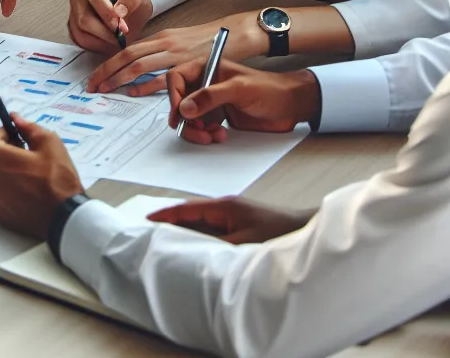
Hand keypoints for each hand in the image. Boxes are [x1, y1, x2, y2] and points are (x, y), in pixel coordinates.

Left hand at [0, 114, 82, 237]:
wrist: (63, 218)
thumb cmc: (56, 179)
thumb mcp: (49, 143)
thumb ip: (28, 127)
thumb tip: (16, 118)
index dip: (10, 134)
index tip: (23, 140)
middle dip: (8, 153)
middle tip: (30, 159)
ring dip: (7, 171)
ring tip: (30, 177)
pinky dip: (8, 190)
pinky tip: (27, 193)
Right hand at [67, 0, 150, 52]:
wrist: (129, 12)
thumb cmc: (132, 2)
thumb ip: (131, 0)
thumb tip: (119, 10)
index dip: (107, 14)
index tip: (122, 27)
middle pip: (85, 19)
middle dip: (105, 33)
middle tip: (121, 38)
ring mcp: (73, 13)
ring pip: (81, 33)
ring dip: (101, 42)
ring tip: (117, 41)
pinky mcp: (73, 28)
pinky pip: (80, 42)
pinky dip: (96, 47)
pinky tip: (108, 43)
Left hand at [85, 12, 263, 95]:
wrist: (236, 33)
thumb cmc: (207, 40)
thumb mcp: (179, 41)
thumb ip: (160, 51)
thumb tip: (141, 66)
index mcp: (160, 37)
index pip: (127, 49)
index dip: (108, 62)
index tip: (95, 76)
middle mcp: (164, 43)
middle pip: (127, 56)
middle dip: (106, 71)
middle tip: (92, 85)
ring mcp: (176, 54)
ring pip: (139, 66)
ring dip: (119, 79)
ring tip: (105, 89)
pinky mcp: (189, 65)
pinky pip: (163, 77)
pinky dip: (146, 85)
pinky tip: (134, 92)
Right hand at [148, 196, 312, 243]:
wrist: (309, 231)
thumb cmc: (281, 232)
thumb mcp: (245, 241)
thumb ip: (217, 244)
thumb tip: (192, 248)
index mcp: (224, 206)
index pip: (186, 209)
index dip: (164, 215)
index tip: (145, 220)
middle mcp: (226, 208)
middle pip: (191, 214)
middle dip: (170, 222)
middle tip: (150, 232)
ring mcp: (235, 216)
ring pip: (202, 222)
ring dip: (185, 230)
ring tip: (167, 240)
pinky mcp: (243, 225)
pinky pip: (214, 229)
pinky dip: (200, 236)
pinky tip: (197, 247)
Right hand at [166, 59, 320, 143]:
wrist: (291, 107)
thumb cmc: (270, 90)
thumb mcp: (240, 89)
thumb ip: (211, 96)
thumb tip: (185, 108)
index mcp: (207, 67)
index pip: (177, 78)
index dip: (174, 95)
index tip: (181, 113)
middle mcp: (205, 83)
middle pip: (179, 100)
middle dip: (185, 119)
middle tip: (197, 131)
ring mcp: (210, 100)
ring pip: (188, 117)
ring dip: (196, 130)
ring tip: (212, 135)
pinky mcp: (217, 116)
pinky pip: (201, 127)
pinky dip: (206, 134)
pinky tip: (220, 135)